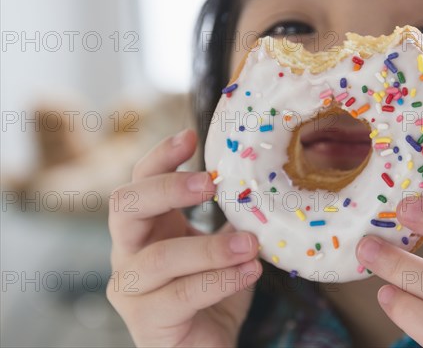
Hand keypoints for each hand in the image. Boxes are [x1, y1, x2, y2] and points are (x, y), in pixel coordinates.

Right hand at [107, 129, 261, 346]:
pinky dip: (220, 280)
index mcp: (147, 227)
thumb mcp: (223, 247)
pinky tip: (250, 271)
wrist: (209, 346)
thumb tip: (258, 180)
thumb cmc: (214, 292)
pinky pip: (180, 296)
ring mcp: (132, 289)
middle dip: (166, 189)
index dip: (160, 157)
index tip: (191, 136)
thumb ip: (232, 218)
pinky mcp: (146, 322)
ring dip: (209, 248)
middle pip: (124, 206)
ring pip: (158, 258)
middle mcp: (129, 253)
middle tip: (209, 183)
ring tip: (250, 245)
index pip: (139, 181)